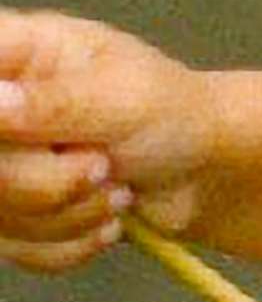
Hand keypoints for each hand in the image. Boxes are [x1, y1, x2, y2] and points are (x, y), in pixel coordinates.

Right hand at [0, 9, 215, 273]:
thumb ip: (56, 103)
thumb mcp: (125, 98)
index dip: (0, 107)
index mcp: (15, 53)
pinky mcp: (8, 214)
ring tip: (115, 185)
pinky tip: (104, 216)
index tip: (18, 127)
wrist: (201, 172)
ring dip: (73, 213)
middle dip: (52, 180)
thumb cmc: (170, 113)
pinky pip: (17, 248)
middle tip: (104, 163)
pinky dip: (72, 242)